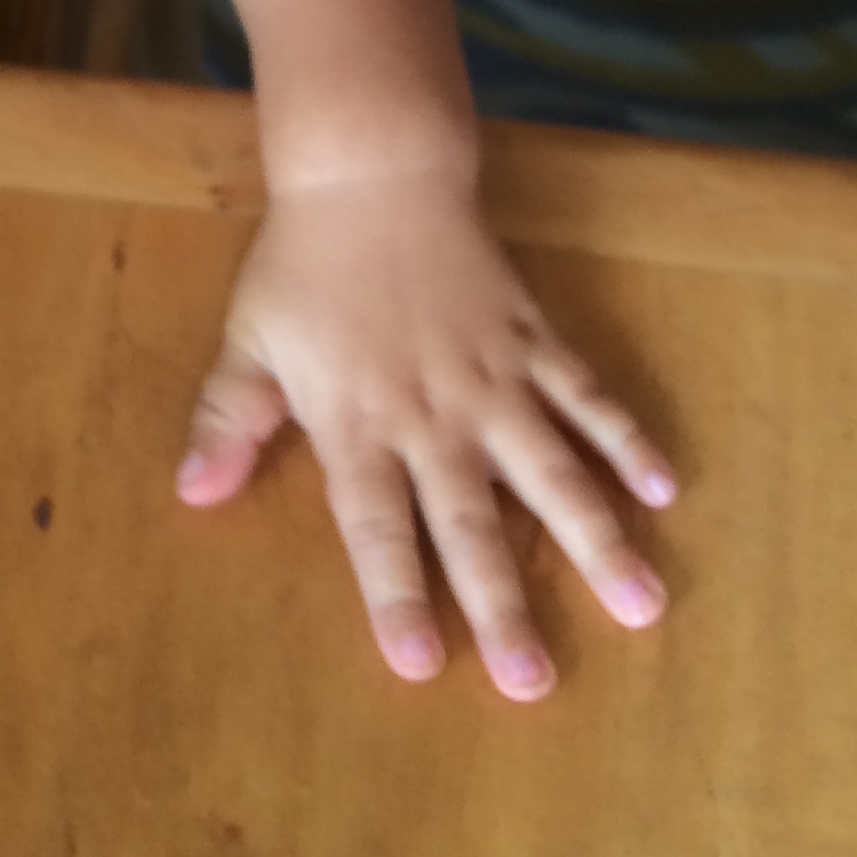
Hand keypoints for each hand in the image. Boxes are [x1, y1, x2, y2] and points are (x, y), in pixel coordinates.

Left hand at [176, 169, 674, 699]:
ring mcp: (492, 377)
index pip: (375, 527)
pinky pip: (586, 396)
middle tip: (536, 683)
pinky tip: (664, 489)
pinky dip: (626, 439)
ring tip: (642, 604)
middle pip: (470, 525)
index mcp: (357, 424)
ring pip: (551, 471)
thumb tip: (191, 496)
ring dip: (596, 539)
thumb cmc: (303, 266)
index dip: (395, 595)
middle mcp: (431, 414)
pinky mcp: (532, 338)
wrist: (371, 173)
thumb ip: (227, 422)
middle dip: (503, 606)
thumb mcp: (249, 342)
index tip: (419, 665)